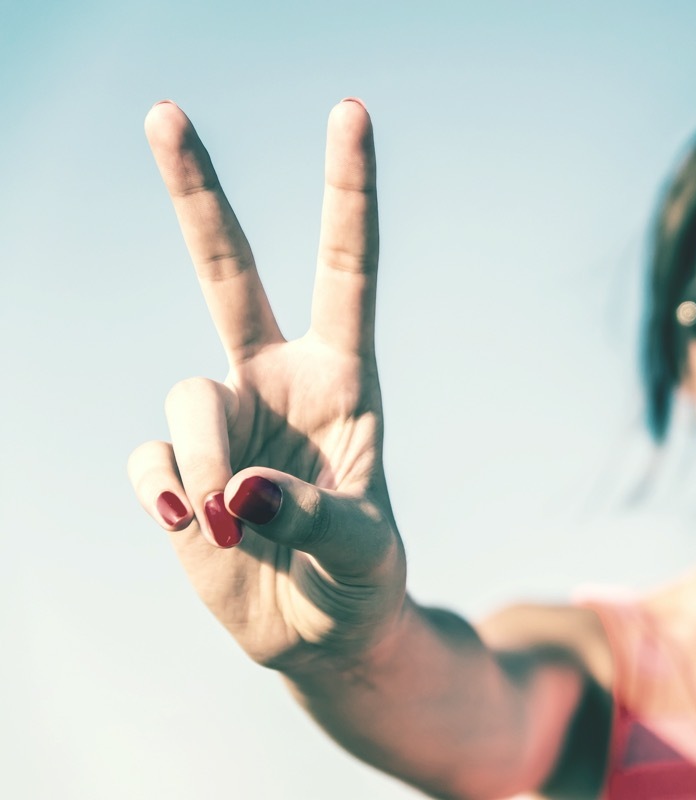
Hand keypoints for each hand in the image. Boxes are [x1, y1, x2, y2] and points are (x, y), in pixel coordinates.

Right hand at [127, 99, 405, 670]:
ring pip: (183, 401)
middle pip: (228, 271)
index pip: (347, 269)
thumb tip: (238, 489)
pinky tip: (194, 526)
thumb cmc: (360, 577)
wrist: (321, 633)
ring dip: (201, 466)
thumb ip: (315, 517)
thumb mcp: (362, 549)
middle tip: (166, 111)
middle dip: (197, 194)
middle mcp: (276, 380)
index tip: (350, 111)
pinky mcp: (176, 467)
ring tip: (231, 522)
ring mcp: (222, 419)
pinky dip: (165, 496)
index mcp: (343, 377)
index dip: (347, 191)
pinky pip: (149, 463)